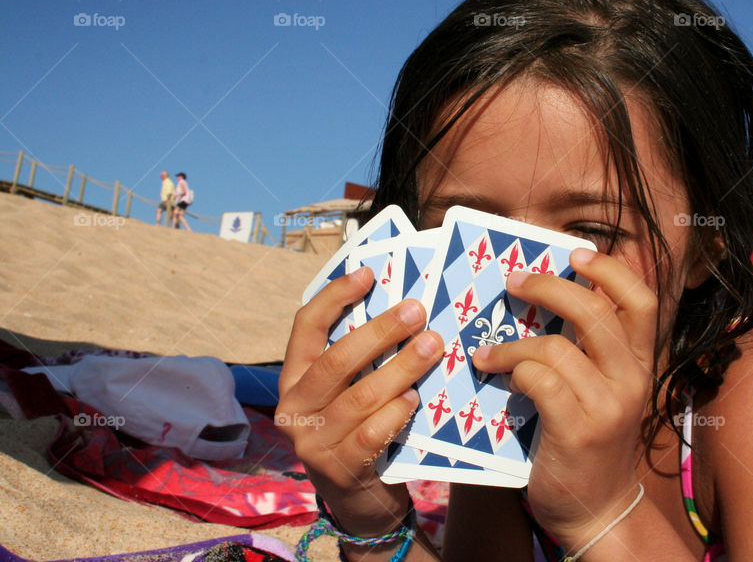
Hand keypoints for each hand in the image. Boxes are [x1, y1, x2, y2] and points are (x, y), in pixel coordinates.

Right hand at [277, 267, 443, 536]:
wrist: (363, 505)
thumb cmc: (361, 432)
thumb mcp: (351, 393)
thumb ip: (362, 360)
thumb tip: (402, 307)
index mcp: (294, 379)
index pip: (304, 327)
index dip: (334, 296)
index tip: (368, 274)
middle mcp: (294, 409)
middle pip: (335, 360)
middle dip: (379, 332)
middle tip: (417, 311)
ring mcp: (312, 443)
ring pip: (358, 397)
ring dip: (399, 369)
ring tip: (431, 347)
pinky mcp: (338, 470)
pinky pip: (370, 434)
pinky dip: (395, 413)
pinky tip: (415, 399)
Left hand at [471, 248, 656, 549]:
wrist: (596, 509)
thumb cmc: (587, 440)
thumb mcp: (601, 390)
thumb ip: (587, 349)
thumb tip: (545, 295)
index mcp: (641, 364)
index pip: (641, 301)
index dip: (610, 271)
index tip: (575, 254)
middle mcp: (632, 381)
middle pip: (595, 312)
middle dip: (548, 287)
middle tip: (513, 282)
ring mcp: (608, 407)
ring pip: (557, 347)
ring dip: (512, 343)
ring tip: (487, 351)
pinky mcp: (579, 432)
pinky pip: (539, 380)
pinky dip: (512, 371)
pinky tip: (496, 377)